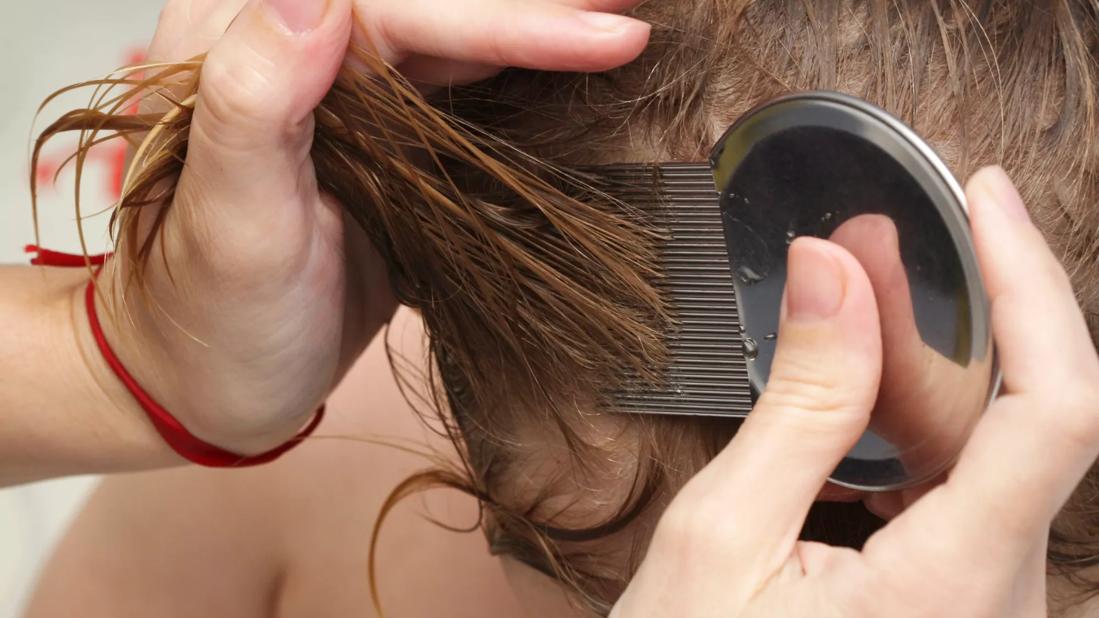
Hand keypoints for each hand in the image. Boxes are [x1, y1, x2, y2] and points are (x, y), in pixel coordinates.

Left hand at [96, 0, 651, 454]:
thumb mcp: (230, 225)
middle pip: (435, 13)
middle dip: (538, 12)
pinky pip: (459, 95)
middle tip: (630, 12)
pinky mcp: (380, 148)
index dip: (505, 20)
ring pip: (455, 45)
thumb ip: (253, 103)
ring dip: (538, 34)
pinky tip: (570, 71)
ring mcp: (343, 102)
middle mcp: (295, 59)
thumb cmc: (211, 319)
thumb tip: (317, 1)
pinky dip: (520, 81)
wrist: (212, 385)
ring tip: (617, 27)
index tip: (602, 30)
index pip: (394, 14)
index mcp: (241, 49)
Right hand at [612, 167, 1098, 616]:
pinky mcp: (960, 604)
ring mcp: (987, 607)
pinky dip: (919, 423)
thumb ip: (797, 405)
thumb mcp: (722, 539)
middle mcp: (1002, 602)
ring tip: (856, 299)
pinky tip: (862, 390)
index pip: (1058, 407)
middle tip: (876, 239)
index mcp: (955, 589)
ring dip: (930, 365)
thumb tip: (830, 271)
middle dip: (957, 311)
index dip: (1033, 286)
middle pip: (1029, 418)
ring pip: (997, 452)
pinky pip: (968, 491)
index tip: (985, 201)